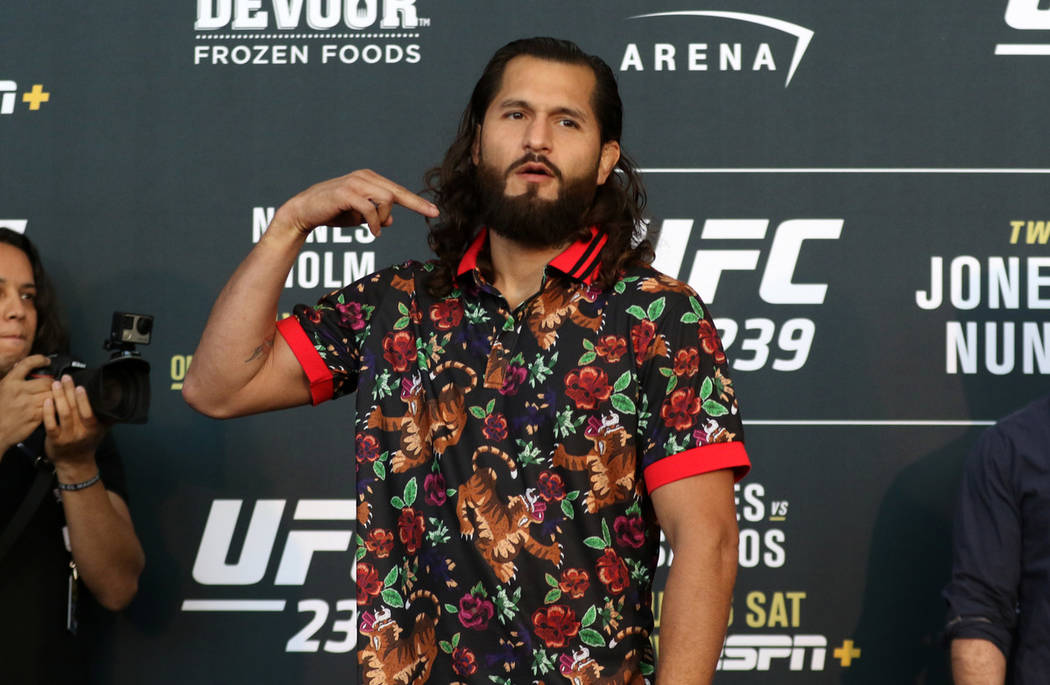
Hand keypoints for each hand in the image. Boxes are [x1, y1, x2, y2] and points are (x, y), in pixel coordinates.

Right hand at [0, 354, 53, 451]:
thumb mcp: (1, 390)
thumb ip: (12, 379)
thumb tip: (20, 366)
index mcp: (9, 383)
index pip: (27, 364)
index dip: (39, 359)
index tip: (46, 361)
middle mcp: (20, 391)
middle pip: (47, 381)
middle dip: (53, 383)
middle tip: (53, 386)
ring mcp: (29, 404)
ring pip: (53, 394)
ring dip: (56, 395)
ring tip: (54, 397)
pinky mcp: (36, 416)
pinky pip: (52, 407)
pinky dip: (55, 406)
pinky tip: (53, 407)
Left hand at [43, 375, 104, 476]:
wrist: (74, 463)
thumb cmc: (87, 443)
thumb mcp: (102, 431)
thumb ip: (108, 416)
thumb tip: (118, 399)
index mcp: (93, 429)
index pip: (89, 413)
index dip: (84, 400)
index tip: (81, 386)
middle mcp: (81, 433)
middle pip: (75, 410)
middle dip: (69, 392)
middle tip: (66, 378)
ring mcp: (67, 437)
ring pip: (63, 415)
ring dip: (59, 398)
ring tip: (55, 384)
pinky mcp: (54, 440)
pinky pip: (50, 425)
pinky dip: (48, 412)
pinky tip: (47, 401)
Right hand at [274, 169, 439, 238]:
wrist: (304, 212)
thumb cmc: (332, 212)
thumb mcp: (358, 216)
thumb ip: (375, 215)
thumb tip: (391, 221)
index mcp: (369, 179)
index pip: (397, 190)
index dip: (417, 201)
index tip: (435, 210)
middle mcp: (363, 177)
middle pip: (397, 192)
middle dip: (416, 204)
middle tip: (433, 213)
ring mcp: (355, 183)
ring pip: (386, 200)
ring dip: (383, 218)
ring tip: (374, 230)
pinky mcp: (346, 193)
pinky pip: (370, 208)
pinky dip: (374, 223)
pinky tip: (372, 232)